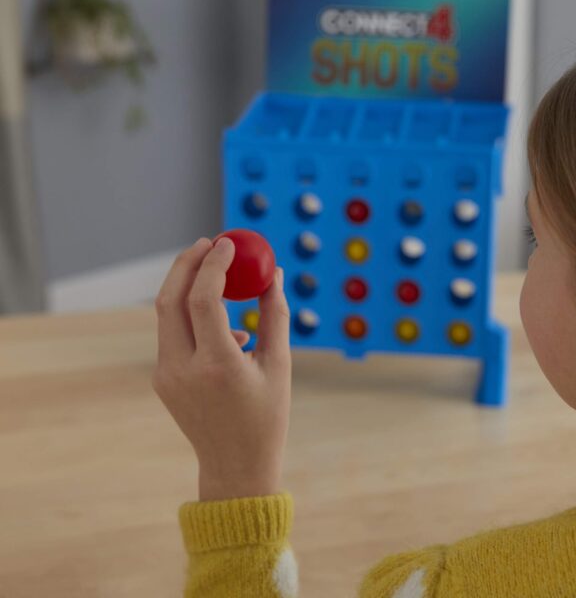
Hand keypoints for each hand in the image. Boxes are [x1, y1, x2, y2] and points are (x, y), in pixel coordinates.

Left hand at [152, 237, 291, 500]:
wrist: (235, 466)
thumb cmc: (266, 417)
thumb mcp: (279, 365)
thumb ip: (276, 315)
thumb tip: (273, 275)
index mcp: (217, 366)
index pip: (204, 299)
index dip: (214, 265)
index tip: (228, 244)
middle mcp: (183, 369)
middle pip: (170, 298)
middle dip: (188, 263)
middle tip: (209, 244)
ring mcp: (166, 375)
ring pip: (166, 314)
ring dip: (188, 286)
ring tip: (220, 276)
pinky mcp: (162, 379)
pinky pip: (173, 334)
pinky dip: (192, 316)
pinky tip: (224, 326)